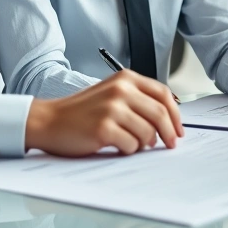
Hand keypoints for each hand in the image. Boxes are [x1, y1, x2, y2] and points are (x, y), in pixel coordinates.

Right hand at [24, 70, 183, 155]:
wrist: (49, 120)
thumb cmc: (81, 111)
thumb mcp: (112, 93)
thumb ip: (138, 99)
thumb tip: (168, 119)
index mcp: (126, 78)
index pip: (163, 94)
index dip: (175, 114)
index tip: (178, 129)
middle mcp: (120, 90)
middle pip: (160, 113)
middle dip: (169, 133)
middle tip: (170, 144)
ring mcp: (112, 108)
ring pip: (148, 132)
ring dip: (144, 143)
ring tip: (132, 143)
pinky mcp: (103, 128)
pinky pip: (131, 145)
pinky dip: (129, 149)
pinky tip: (118, 146)